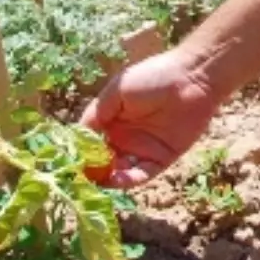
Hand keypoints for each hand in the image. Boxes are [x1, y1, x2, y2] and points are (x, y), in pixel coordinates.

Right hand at [80, 50, 217, 186]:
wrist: (191, 78)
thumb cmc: (152, 77)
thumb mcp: (116, 92)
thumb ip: (96, 114)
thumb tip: (76, 137)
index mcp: (110, 121)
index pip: (89, 142)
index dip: (79, 152)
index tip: (67, 162)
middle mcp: (123, 138)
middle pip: (101, 161)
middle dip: (90, 171)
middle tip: (79, 179)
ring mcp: (141, 149)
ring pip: (119, 172)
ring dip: (107, 178)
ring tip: (96, 182)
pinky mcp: (161, 158)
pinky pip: (143, 174)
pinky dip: (130, 180)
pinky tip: (118, 180)